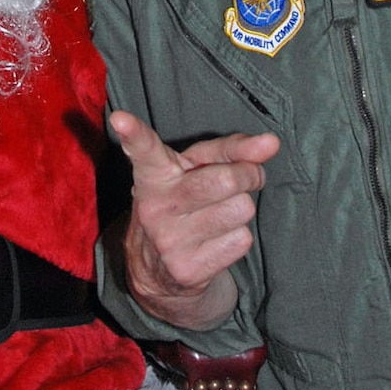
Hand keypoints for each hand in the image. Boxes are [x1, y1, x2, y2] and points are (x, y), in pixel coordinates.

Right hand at [109, 109, 279, 330]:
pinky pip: (241, 240)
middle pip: (226, 180)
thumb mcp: (197, 167)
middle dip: (249, 175)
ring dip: (242, 209)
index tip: (119, 119)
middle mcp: (155, 206)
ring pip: (241, 210)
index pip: (144, 150)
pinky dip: (238, 238)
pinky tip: (215, 239)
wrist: (156, 270)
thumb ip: (232, 149)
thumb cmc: (184, 200)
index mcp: (153, 174)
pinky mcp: (187, 270)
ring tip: (220, 213)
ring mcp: (169, 240)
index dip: (133, 133)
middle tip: (245, 177)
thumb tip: (271, 143)